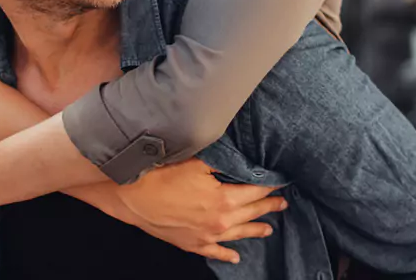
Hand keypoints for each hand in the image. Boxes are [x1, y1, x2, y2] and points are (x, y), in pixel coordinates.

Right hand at [115, 158, 286, 263]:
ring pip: (238, 234)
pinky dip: (227, 255)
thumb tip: (239, 159)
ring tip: (269, 228)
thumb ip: (221, 163)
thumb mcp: (196, 162)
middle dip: (268, 206)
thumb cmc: (164, 175)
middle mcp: (220, 222)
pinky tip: (236, 257)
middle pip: (251, 213)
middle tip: (283, 202)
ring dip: (255, 229)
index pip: (255, 192)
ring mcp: (206, 236)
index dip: (268, 186)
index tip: (280, 182)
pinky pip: (215, 252)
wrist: (133, 196)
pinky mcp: (192, 244)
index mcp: (224, 200)